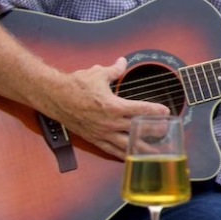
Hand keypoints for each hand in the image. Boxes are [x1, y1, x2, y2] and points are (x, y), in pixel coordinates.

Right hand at [50, 56, 172, 158]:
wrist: (53, 96)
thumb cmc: (75, 85)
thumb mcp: (98, 74)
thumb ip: (115, 70)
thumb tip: (123, 62)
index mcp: (112, 105)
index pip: (139, 109)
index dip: (155, 111)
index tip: (166, 112)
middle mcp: (108, 122)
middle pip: (137, 130)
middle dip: (154, 132)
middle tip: (168, 133)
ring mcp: (101, 132)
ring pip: (126, 144)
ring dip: (142, 148)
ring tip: (156, 153)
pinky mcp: (93, 138)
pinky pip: (111, 150)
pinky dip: (123, 154)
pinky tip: (132, 157)